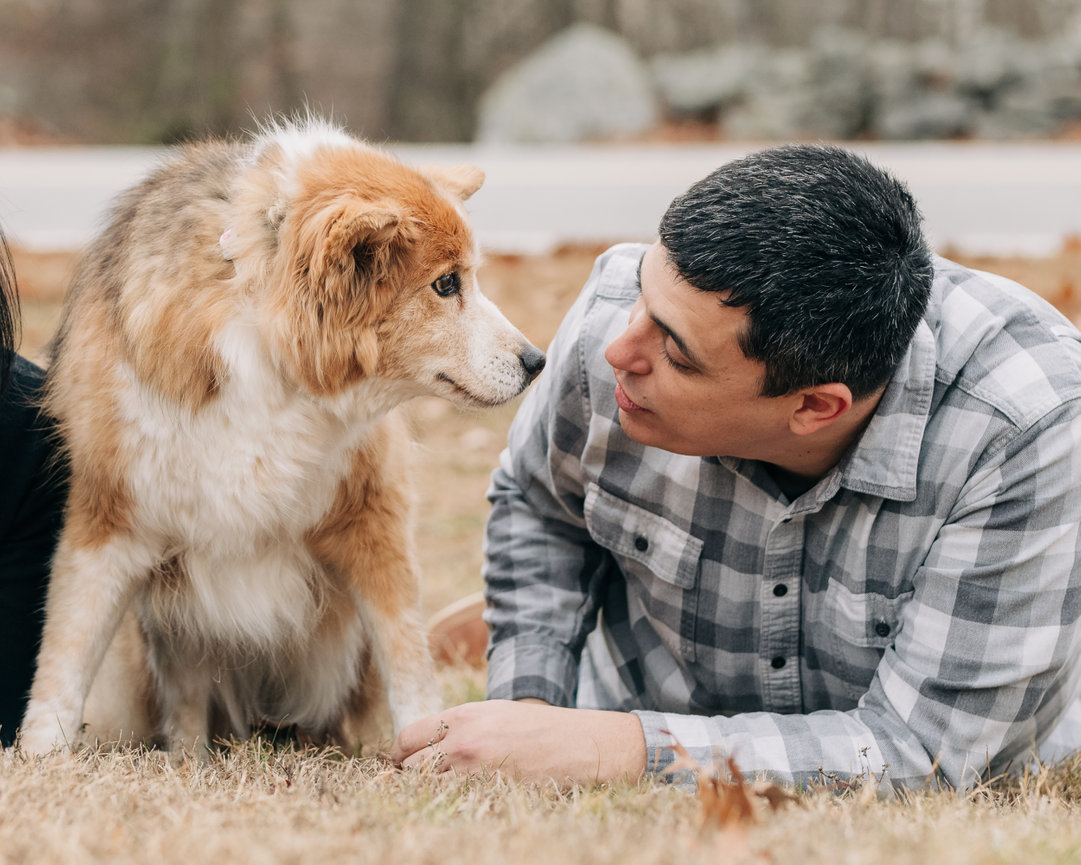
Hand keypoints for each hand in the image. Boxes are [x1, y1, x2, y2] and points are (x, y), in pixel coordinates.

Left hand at [389, 699, 646, 785]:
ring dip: (430, 792)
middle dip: (412, 775)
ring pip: (426, 790)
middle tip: (423, 781)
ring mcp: (474, 773)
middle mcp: (462, 742)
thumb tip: (429, 746)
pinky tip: (463, 803)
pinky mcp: (489, 797)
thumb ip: (461, 726)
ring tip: (443, 793)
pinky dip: (449, 807)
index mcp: (463, 716)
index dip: (400, 753)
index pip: (407, 737)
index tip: (401, 762)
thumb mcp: (497, 713)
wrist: (584, 746)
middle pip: (409, 767)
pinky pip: (451, 806)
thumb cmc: (542, 729)